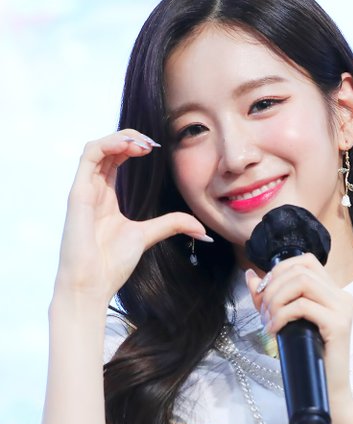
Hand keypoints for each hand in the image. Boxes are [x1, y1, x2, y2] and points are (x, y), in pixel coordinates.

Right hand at [55, 130, 210, 303]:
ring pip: (96, 148)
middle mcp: (92, 190)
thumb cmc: (111, 264)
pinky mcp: (78, 194)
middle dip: (130, 138)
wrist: (92, 285)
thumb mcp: (148, 236)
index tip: (157, 149)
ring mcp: (84, 191)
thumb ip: (172, 225)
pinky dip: (108, 144)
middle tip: (152, 144)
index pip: (114, 158)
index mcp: (106, 197)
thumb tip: (203, 230)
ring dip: (120, 138)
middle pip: (106, 149)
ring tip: (143, 144)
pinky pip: (88, 156)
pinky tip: (129, 146)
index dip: (133, 146)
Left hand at [245, 254, 352, 403]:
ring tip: (268, 320)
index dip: (280, 270)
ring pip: (302, 282)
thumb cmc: (306, 356)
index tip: (265, 293)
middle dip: (273, 287)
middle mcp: (342, 296)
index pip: (306, 261)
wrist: (328, 390)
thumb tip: (250, 275)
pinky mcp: (338, 324)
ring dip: (276, 299)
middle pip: (300, 270)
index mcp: (333, 292)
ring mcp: (343, 309)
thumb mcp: (284, 320)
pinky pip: (303, 306)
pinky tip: (275, 330)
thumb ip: (269, 297)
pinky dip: (282, 315)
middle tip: (263, 311)